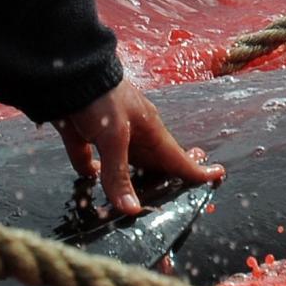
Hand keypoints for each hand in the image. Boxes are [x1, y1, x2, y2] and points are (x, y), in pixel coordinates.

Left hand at [54, 79, 224, 216]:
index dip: (196, 169)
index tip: (217, 175)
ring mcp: (108, 135)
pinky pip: (90, 159)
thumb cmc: (102, 97)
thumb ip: (119, 174)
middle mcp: (133, 134)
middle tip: (178, 193)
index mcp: (149, 131)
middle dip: (164, 179)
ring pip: (122, 165)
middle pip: (152, 164)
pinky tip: (89, 179)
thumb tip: (131, 210)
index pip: (178, 157)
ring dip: (126, 181)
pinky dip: (91, 170)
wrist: (68, 75)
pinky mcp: (84, 135)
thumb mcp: (114, 136)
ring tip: (135, 197)